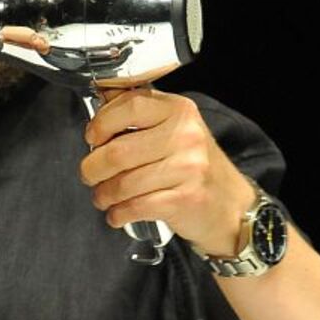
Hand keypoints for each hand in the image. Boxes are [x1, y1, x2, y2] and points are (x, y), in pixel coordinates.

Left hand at [79, 87, 252, 255]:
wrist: (230, 205)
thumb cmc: (194, 166)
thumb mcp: (175, 130)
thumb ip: (140, 117)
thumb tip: (100, 106)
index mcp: (179, 111)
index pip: (130, 105)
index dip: (101, 123)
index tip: (92, 138)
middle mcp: (186, 135)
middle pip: (117, 151)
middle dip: (92, 168)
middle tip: (90, 175)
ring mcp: (188, 168)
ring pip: (122, 183)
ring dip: (103, 195)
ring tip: (103, 197)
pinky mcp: (184, 199)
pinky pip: (135, 207)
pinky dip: (118, 214)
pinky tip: (117, 213)